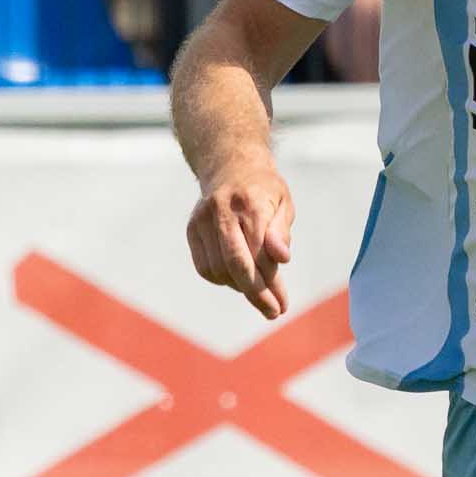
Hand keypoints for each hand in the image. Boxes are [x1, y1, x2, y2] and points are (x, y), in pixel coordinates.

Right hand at [186, 155, 296, 318]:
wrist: (230, 165)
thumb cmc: (264, 189)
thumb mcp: (284, 203)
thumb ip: (281, 232)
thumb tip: (282, 259)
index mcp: (250, 203)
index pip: (259, 253)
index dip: (271, 284)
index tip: (282, 305)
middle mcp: (222, 211)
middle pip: (236, 265)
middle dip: (255, 294)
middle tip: (272, 312)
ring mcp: (202, 220)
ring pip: (219, 270)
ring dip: (240, 286)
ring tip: (257, 286)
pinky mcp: (191, 229)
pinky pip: (205, 267)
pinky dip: (222, 279)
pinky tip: (237, 277)